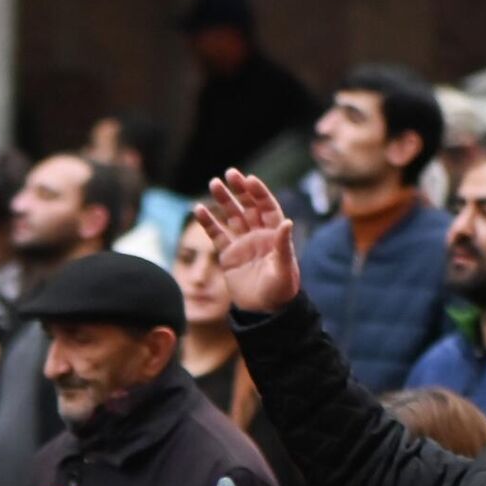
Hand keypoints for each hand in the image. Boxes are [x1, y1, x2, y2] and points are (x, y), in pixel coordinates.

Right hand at [193, 170, 301, 314]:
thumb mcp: (285, 270)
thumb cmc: (280, 291)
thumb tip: (287, 222)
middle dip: (240, 190)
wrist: (264, 311)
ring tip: (213, 184)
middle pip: (248, 206)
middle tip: (229, 173)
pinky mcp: (228, 256)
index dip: (259, 193)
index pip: (267, 207)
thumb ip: (284, 246)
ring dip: (223, 200)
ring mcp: (242, 244)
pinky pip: (216, 235)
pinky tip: (199, 209)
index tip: (250, 180)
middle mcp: (259, 234)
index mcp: (275, 234)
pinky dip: (208, 222)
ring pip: (232, 217)